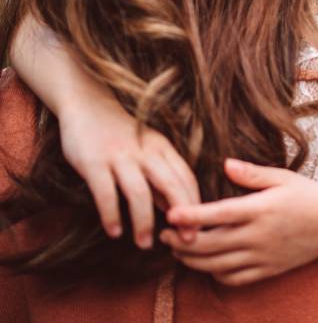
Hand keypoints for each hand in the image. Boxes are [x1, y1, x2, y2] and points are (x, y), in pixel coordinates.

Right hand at [57, 93, 199, 247]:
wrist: (87, 104)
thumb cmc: (121, 134)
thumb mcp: (148, 149)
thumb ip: (162, 176)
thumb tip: (178, 209)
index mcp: (163, 148)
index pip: (187, 178)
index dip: (196, 204)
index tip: (200, 228)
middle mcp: (146, 152)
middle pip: (172, 185)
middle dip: (183, 215)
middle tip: (188, 241)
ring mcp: (120, 156)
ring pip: (140, 193)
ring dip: (144, 222)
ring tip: (145, 244)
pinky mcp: (94, 162)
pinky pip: (106, 193)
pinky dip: (112, 215)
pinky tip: (115, 231)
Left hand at [161, 158, 317, 285]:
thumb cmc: (308, 195)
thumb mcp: (282, 177)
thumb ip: (252, 174)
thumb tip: (224, 164)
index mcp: (261, 210)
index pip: (218, 215)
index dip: (191, 216)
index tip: (170, 215)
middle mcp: (258, 236)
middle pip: (209, 245)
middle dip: (181, 242)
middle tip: (164, 234)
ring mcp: (262, 256)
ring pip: (216, 265)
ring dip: (192, 260)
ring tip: (179, 249)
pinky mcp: (267, 270)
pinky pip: (233, 278)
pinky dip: (214, 273)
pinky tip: (208, 263)